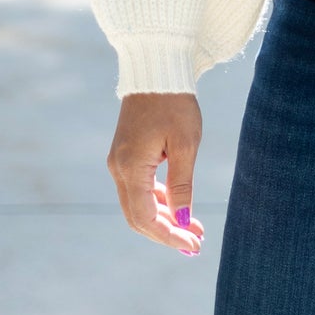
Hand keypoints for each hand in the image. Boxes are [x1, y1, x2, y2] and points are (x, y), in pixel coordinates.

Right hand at [107, 92, 204, 255]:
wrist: (157, 68)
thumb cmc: (174, 103)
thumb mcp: (185, 144)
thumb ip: (182, 185)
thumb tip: (183, 221)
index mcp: (130, 168)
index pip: (145, 217)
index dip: (168, 236)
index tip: (193, 245)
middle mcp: (118, 169)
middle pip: (138, 216)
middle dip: (167, 233)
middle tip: (195, 245)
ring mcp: (120, 162)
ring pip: (139, 204)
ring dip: (165, 219)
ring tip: (194, 230)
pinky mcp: (127, 155)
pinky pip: (140, 188)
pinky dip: (159, 202)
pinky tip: (180, 209)